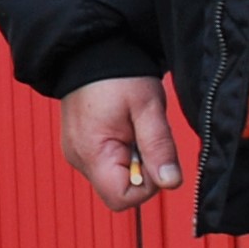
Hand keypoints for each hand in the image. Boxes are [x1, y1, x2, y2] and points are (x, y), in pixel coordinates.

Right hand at [59, 75, 181, 211]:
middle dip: (141, 170)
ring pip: (114, 177)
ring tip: (132, 127)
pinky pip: (106, 163)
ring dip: (131, 160)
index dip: (147, 184)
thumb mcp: (147, 108)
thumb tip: (171, 183)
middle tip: (142, 135)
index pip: (122, 198)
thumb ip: (159, 147)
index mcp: (92, 153)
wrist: (92, 49)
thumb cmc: (119, 75)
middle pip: (119, 190)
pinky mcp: (80, 146)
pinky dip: (120, 151)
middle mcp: (79, 158)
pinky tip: (122, 127)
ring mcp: (77, 153)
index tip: (152, 154)